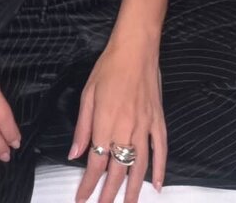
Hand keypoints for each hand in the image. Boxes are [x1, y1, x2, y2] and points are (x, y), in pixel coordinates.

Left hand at [69, 39, 166, 202]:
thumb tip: (74, 154)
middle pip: (117, 170)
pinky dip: (160, 169)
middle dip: (109, 194)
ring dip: (134, 189)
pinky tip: (157, 185)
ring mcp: (145, 126)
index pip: (96, 163)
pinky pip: (161, 149)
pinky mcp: (158, 120)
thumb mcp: (88, 94)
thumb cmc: (109, 66)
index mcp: (105, 123)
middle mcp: (126, 129)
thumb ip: (82, 127)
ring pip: (139, 166)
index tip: (81, 199)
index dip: (88, 185)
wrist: (136, 47)